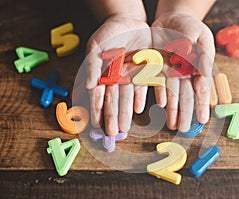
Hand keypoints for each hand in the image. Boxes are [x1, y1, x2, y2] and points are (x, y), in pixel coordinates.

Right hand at [85, 14, 150, 135]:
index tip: (96, 125)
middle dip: (113, 116)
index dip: (97, 110)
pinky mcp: (146, 70)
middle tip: (113, 132)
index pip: (99, 95)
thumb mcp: (96, 46)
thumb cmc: (108, 33)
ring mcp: (131, 75)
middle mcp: (117, 78)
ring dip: (126, 112)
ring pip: (128, 96)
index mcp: (103, 74)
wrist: (129, 21)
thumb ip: (93, 65)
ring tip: (125, 127)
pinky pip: (144, 85)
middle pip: (114, 100)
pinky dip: (142, 96)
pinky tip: (139, 108)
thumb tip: (88, 86)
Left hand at [152, 12, 214, 131]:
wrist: (170, 18)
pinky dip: (158, 94)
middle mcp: (184, 72)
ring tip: (172, 125)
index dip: (202, 104)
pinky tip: (160, 106)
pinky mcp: (157, 67)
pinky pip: (157, 83)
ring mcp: (170, 71)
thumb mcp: (198, 34)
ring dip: (173, 110)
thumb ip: (200, 52)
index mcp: (198, 66)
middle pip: (186, 95)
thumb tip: (202, 70)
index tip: (203, 120)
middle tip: (184, 129)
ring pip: (172, 93)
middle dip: (186, 113)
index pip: (202, 88)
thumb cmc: (189, 25)